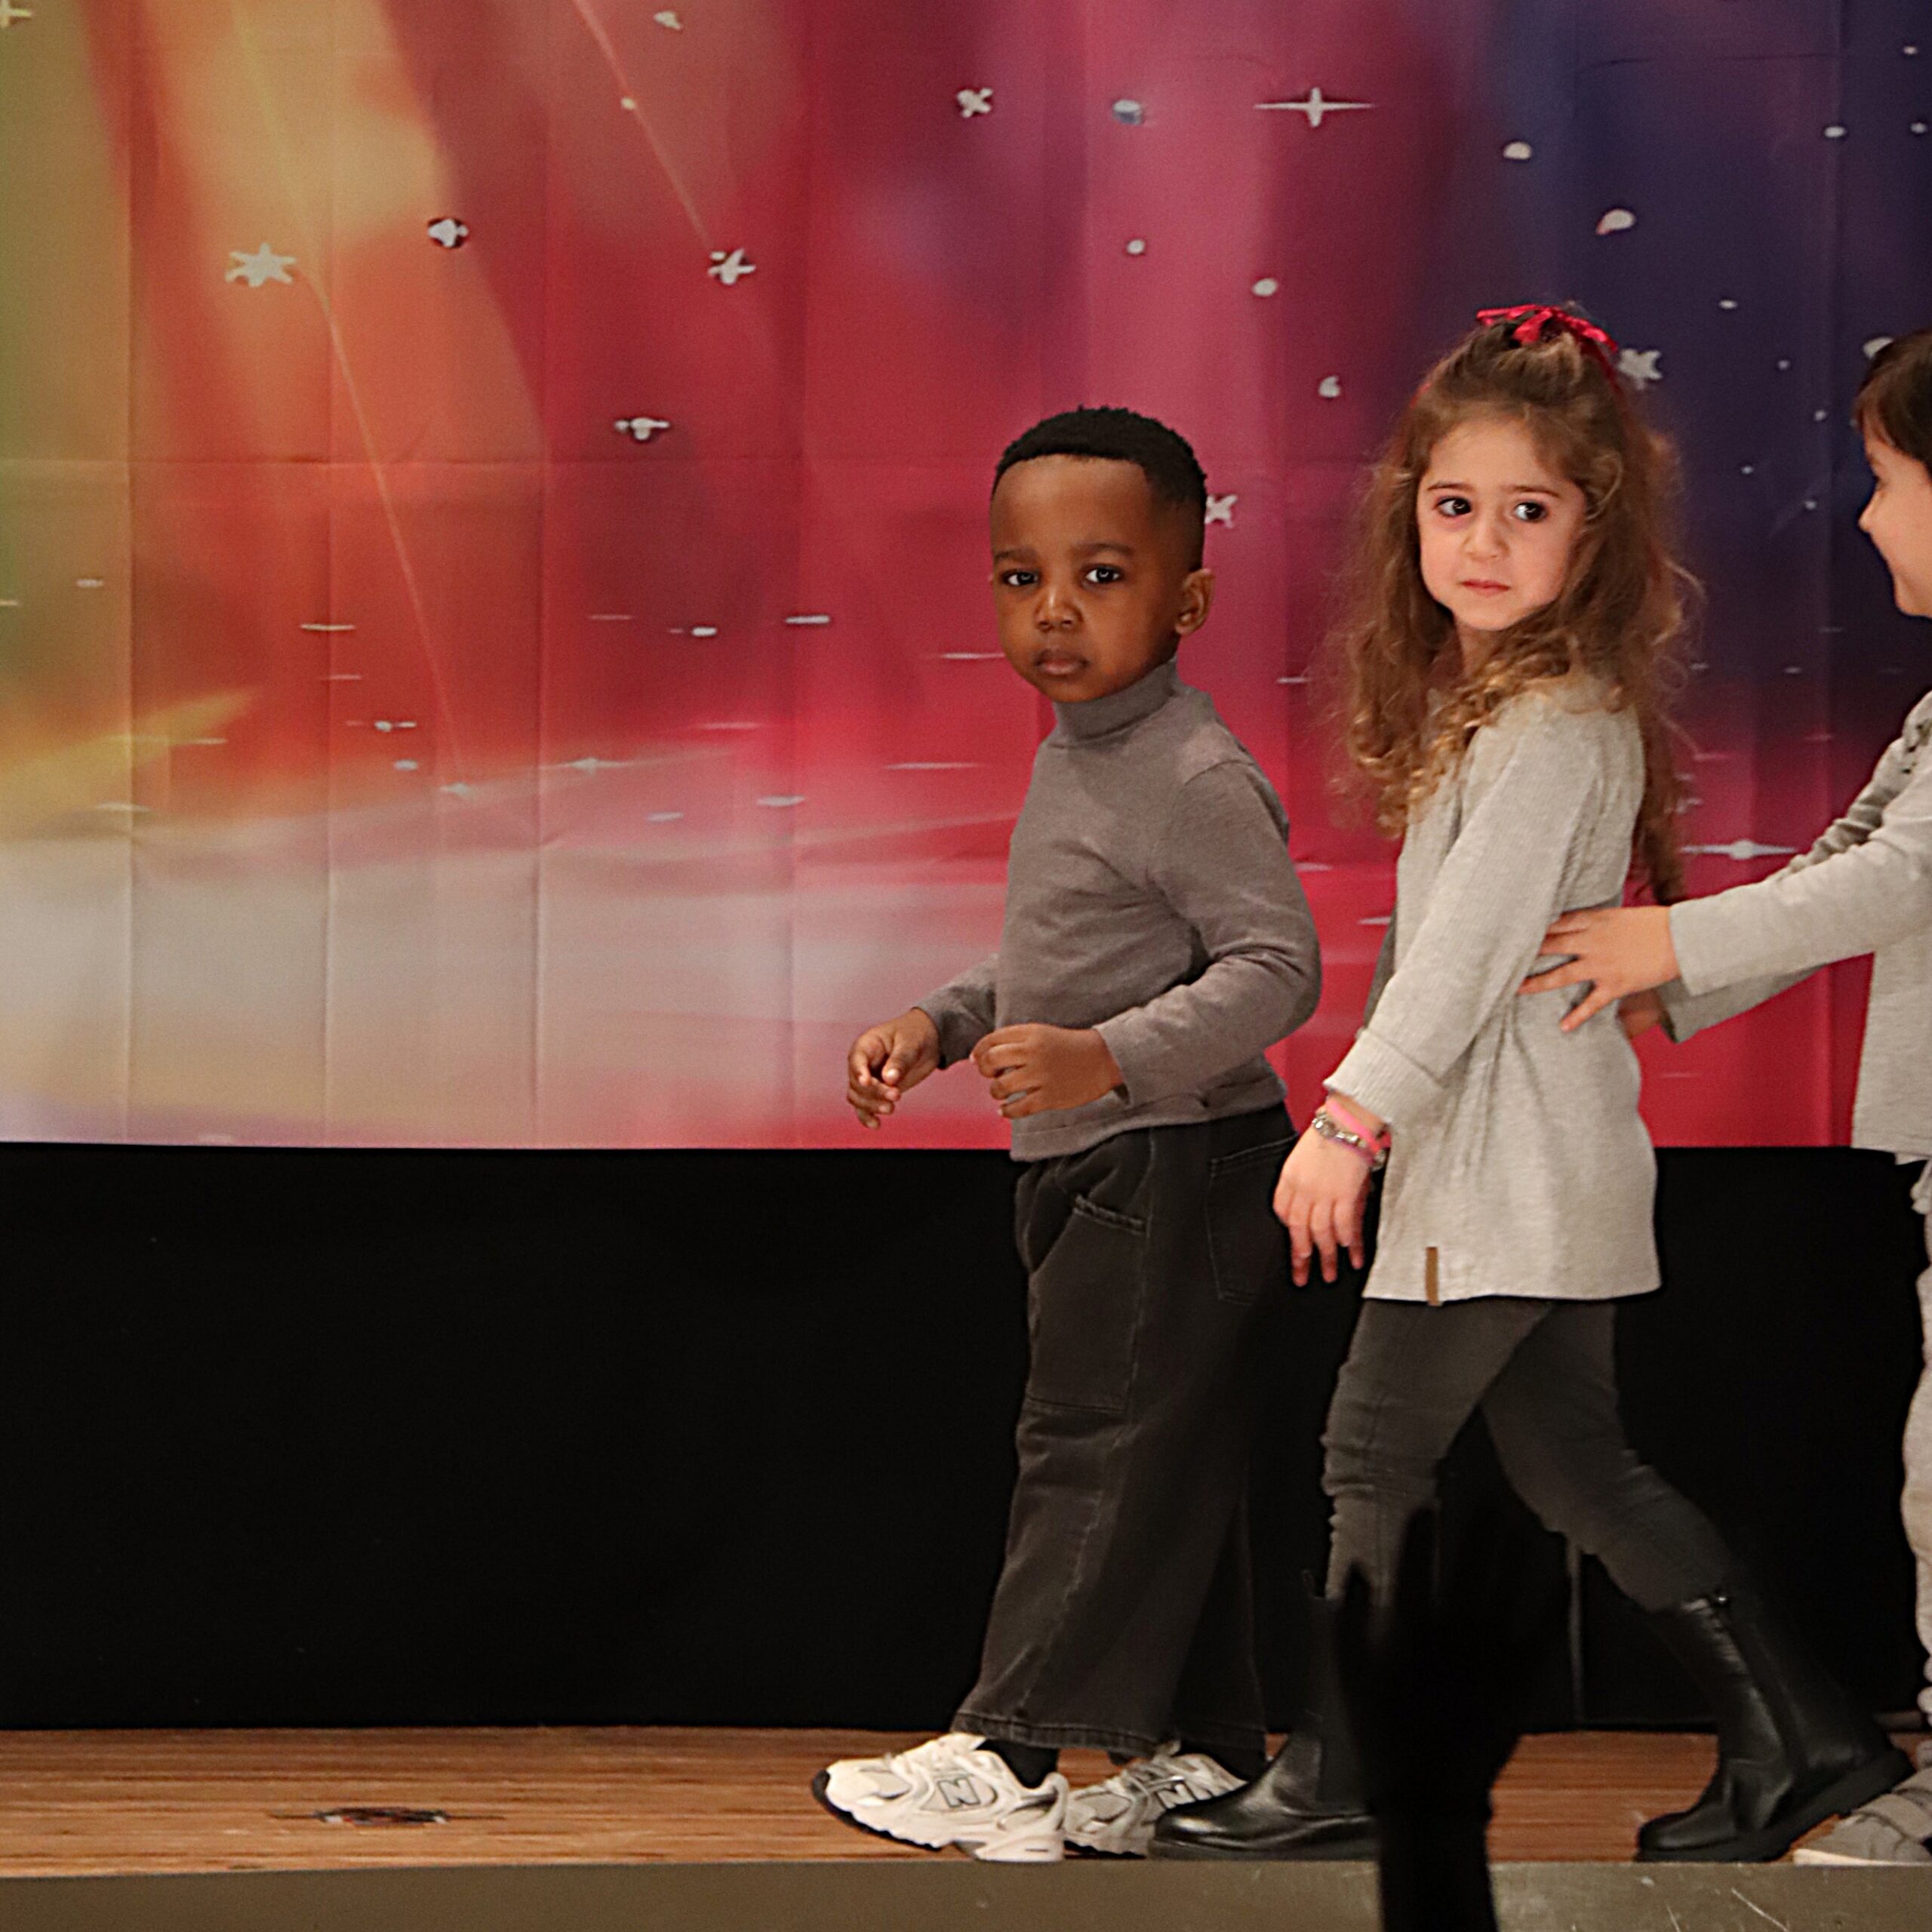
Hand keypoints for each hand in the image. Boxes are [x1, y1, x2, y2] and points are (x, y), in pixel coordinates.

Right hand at [846, 1008, 940, 1127]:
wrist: (928, 1041)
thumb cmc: (916, 1034)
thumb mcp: (910, 1043)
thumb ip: (900, 1060)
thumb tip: (889, 1078)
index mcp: (867, 1045)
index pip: (856, 1060)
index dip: (859, 1072)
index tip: (868, 1083)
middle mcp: (863, 1063)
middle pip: (857, 1083)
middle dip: (874, 1093)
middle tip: (896, 1094)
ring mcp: (869, 1079)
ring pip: (858, 1098)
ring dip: (872, 1106)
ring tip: (891, 1109)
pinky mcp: (878, 1092)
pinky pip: (865, 1107)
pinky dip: (867, 1116)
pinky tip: (876, 1124)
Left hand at [971, 1024, 1122, 1118]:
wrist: (1104, 1058)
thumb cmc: (1070, 1046)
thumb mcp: (1043, 1033)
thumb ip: (1017, 1040)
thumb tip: (985, 1055)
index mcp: (1031, 1034)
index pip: (991, 1040)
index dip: (979, 1051)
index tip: (977, 1060)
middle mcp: (1034, 1053)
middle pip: (992, 1061)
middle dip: (985, 1070)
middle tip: (991, 1075)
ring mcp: (1041, 1076)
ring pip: (1001, 1087)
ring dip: (996, 1091)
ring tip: (1001, 1092)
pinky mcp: (1049, 1097)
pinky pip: (1018, 1108)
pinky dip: (1006, 1111)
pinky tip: (1005, 1110)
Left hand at [1273, 1125, 1371, 1284]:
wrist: (1348, 1120)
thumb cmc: (1330, 1133)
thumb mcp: (1304, 1155)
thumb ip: (1303, 1179)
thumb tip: (1313, 1204)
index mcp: (1289, 1177)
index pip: (1282, 1211)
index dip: (1288, 1230)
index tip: (1294, 1244)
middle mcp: (1303, 1188)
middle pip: (1299, 1229)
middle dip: (1301, 1257)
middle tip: (1302, 1276)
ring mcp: (1324, 1193)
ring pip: (1321, 1233)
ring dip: (1326, 1257)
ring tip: (1330, 1274)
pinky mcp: (1345, 1194)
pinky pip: (1344, 1225)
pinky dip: (1348, 1242)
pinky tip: (1350, 1255)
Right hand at [1332, 1509, 1566, 1931]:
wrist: (1430, 1795)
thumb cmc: (1383, 1735)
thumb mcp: (1348, 1677)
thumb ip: (1348, 1621)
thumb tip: (1357, 1570)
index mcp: (1409, 1631)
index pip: (1414, 1567)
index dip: (1421, 1533)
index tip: (1426, 1503)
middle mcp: (1453, 1635)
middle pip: (1468, 1569)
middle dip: (1478, 1530)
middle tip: (1489, 1496)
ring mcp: (1490, 1657)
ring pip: (1507, 1591)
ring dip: (1516, 1555)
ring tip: (1525, 1522)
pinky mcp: (1520, 1680)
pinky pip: (1542, 1632)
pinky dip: (1554, 1601)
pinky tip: (1564, 1575)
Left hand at [1517, 905, 1678, 1031]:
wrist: (1684, 938)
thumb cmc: (1656, 923)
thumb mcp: (1621, 914)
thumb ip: (1597, 921)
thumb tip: (1579, 922)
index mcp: (1594, 921)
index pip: (1555, 923)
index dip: (1533, 927)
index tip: (1512, 929)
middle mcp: (1591, 942)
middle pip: (1549, 946)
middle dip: (1524, 952)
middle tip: (1501, 956)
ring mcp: (1600, 965)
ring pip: (1560, 975)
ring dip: (1536, 983)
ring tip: (1515, 990)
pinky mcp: (1614, 985)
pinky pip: (1591, 1003)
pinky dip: (1578, 1016)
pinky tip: (1563, 1027)